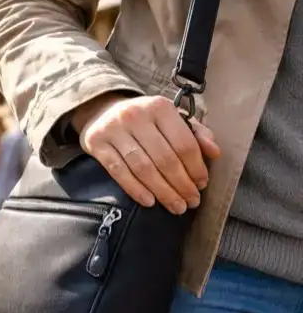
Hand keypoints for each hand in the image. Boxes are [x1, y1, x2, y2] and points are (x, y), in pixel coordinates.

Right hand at [71, 94, 220, 213]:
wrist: (102, 112)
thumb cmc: (144, 120)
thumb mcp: (170, 119)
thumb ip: (196, 134)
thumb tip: (215, 153)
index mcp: (159, 107)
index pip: (184, 143)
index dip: (196, 168)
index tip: (202, 185)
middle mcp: (135, 115)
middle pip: (164, 158)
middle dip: (181, 184)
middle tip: (191, 202)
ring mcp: (114, 129)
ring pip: (143, 168)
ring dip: (162, 191)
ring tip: (175, 206)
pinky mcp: (96, 143)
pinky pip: (118, 171)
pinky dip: (135, 189)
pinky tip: (149, 201)